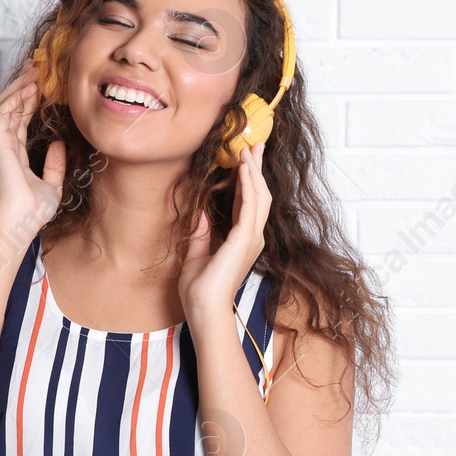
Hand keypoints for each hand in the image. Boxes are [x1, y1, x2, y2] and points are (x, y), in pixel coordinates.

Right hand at [0, 58, 65, 235]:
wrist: (22, 220)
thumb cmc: (33, 210)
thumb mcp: (52, 184)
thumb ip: (55, 164)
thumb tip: (59, 144)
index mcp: (15, 153)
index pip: (20, 119)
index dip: (30, 101)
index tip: (42, 86)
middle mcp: (5, 145)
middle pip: (12, 107)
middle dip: (23, 86)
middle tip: (37, 69)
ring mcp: (0, 143)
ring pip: (5, 104)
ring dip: (19, 86)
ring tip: (34, 71)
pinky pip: (3, 111)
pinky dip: (14, 96)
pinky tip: (29, 86)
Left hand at [180, 141, 270, 321]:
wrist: (204, 310)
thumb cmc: (200, 291)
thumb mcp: (197, 256)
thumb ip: (201, 234)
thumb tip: (200, 213)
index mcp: (243, 241)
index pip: (247, 203)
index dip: (248, 180)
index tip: (246, 158)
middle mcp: (252, 237)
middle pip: (259, 195)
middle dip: (257, 169)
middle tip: (256, 145)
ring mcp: (251, 237)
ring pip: (258, 195)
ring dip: (253, 170)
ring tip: (249, 148)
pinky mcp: (244, 238)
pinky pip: (249, 204)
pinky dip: (247, 184)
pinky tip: (243, 168)